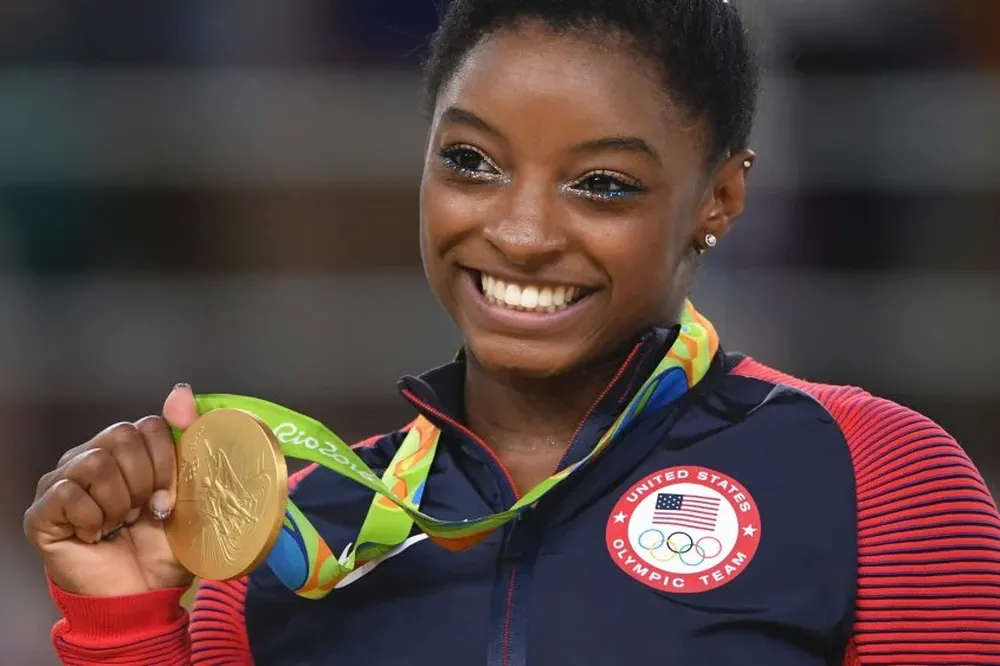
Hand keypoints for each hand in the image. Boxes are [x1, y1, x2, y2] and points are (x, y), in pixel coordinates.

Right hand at [24, 384, 199, 596]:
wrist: (143, 595)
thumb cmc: (163, 545)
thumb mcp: (189, 489)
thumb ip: (186, 437)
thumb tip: (181, 389)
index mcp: (124, 451)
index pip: (148, 425)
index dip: (166, 462)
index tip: (169, 498)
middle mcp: (88, 458)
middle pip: (121, 437)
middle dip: (144, 481)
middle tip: (143, 513)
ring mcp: (60, 483)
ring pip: (94, 463)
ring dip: (119, 502)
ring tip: (119, 525)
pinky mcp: (41, 512)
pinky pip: (68, 493)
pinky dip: (94, 519)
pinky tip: (97, 536)